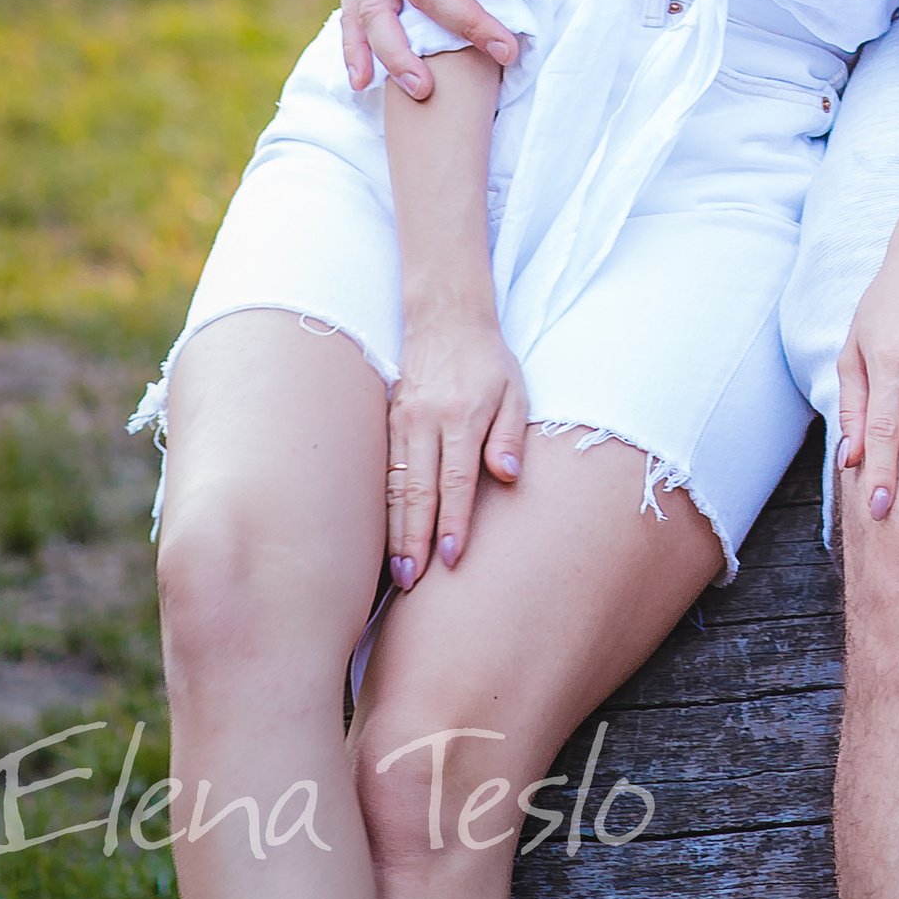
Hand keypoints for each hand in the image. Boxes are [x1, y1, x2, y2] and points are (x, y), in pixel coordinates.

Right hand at [385, 301, 527, 587]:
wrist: (446, 317)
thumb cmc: (487, 361)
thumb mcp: (514, 389)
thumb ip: (509, 434)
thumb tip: (507, 475)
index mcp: (462, 415)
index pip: (456, 480)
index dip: (454, 522)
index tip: (453, 558)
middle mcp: (426, 422)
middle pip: (418, 491)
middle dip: (416, 539)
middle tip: (414, 581)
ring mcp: (402, 422)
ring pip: (395, 487)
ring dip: (396, 531)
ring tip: (398, 572)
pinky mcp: (388, 422)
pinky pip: (384, 473)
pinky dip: (384, 508)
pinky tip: (386, 535)